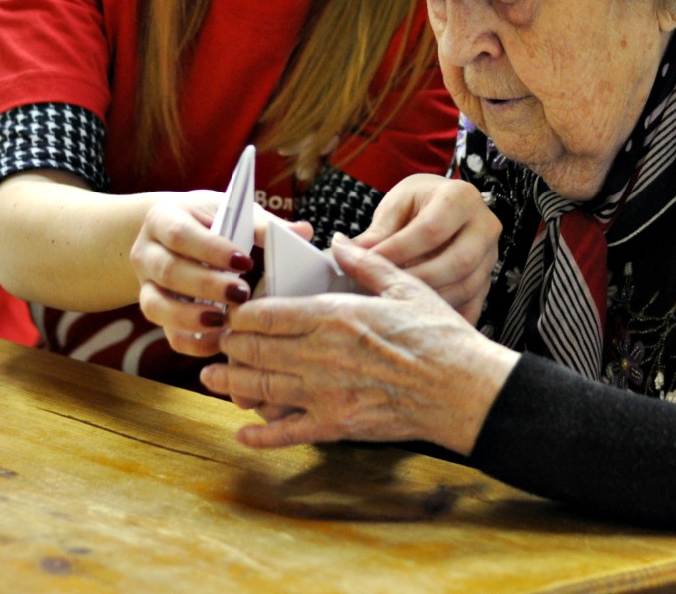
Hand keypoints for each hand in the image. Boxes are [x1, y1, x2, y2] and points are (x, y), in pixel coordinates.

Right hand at [131, 192, 311, 357]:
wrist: (166, 235)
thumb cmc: (206, 221)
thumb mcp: (227, 211)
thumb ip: (261, 224)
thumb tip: (303, 232)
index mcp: (163, 218)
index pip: (180, 234)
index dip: (211, 250)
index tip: (244, 262)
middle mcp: (146, 252)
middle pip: (168, 271)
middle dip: (206, 285)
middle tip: (241, 294)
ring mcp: (144, 284)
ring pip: (156, 305)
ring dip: (191, 318)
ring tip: (223, 321)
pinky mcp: (154, 311)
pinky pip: (165, 333)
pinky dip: (191, 341)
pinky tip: (218, 341)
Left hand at [201, 239, 518, 454]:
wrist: (464, 390)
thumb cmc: (440, 336)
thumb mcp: (405, 287)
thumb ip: (365, 263)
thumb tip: (338, 240)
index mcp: (335, 315)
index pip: (269, 313)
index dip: (241, 313)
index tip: (231, 310)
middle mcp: (321, 354)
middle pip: (256, 350)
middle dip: (229, 345)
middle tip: (216, 341)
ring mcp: (325, 393)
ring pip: (262, 388)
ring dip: (231, 384)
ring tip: (211, 379)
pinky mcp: (337, 425)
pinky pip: (288, 433)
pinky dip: (261, 435)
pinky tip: (242, 433)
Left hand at [352, 175, 498, 323]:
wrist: (445, 206)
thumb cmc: (418, 203)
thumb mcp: (396, 206)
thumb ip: (378, 231)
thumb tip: (349, 254)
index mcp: (461, 198)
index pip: (431, 230)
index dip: (397, 251)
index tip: (365, 264)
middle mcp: (485, 227)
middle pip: (456, 263)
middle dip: (414, 280)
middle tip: (378, 288)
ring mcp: (491, 258)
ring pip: (464, 289)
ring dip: (426, 301)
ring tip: (390, 303)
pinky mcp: (487, 282)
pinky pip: (469, 307)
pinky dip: (442, 316)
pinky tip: (416, 318)